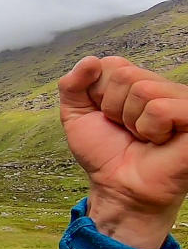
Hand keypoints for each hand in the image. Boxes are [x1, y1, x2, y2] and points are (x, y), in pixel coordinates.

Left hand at [58, 55, 187, 248]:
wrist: (118, 187)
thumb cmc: (104, 154)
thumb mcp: (76, 117)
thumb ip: (72, 86)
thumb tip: (89, 60)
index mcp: (136, 81)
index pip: (111, 64)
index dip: (98, 96)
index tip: (106, 118)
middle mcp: (160, 86)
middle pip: (126, 75)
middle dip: (114, 109)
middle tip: (126, 131)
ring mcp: (180, 100)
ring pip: (143, 90)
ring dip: (132, 121)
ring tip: (143, 137)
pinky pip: (161, 107)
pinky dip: (151, 129)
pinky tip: (160, 141)